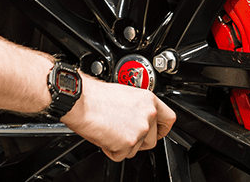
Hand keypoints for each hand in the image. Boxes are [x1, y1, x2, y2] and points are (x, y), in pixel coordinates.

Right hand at [60, 77, 175, 161]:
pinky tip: (104, 136)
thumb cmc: (94, 96)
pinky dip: (111, 150)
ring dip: (124, 145)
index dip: (162, 129)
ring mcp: (139, 130)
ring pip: (137, 149)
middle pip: (152, 139)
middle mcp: (148, 115)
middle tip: (122, 132)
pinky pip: (122, 155)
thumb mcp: (124, 94)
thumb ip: (138, 107)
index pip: (169, 119)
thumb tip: (138, 116)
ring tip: (110, 131)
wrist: (80, 102)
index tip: (158, 132)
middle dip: (138, 140)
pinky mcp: (127, 144)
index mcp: (148, 100)